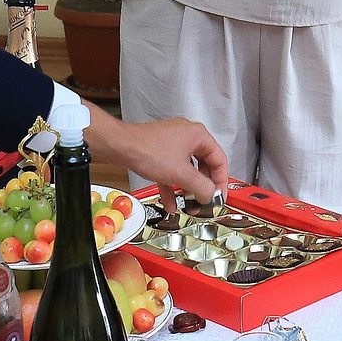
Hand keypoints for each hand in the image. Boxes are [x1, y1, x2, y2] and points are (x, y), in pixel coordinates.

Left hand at [85, 107, 225, 199]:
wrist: (120, 146)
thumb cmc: (147, 149)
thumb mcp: (181, 174)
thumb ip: (201, 187)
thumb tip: (212, 196)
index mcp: (198, 135)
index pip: (220, 160)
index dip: (221, 181)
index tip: (219, 196)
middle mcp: (187, 137)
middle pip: (204, 166)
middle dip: (202, 187)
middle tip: (204, 201)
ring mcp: (173, 143)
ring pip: (187, 170)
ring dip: (188, 189)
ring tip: (189, 204)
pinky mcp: (160, 151)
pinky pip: (172, 171)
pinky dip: (173, 186)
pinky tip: (171, 202)